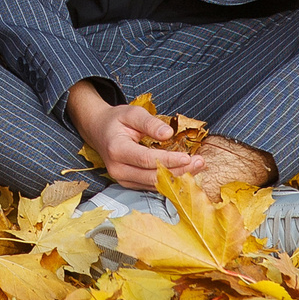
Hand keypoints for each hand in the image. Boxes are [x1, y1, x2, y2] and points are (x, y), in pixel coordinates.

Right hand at [67, 86, 203, 191]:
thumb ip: (149, 123)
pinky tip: (185, 171)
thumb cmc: (116, 120)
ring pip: (154, 184)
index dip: (169, 160)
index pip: (147, 160)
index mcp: (116, 150)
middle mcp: (118, 169)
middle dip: (179, 171)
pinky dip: (169, 180)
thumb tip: (168, 134)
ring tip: (197, 165)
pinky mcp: (129, 184)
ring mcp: (122, 179)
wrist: (98, 130)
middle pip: (153, 176)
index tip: (188, 157)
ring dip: (178, 177)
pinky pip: (152, 186)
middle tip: (200, 162)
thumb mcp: (131, 113)